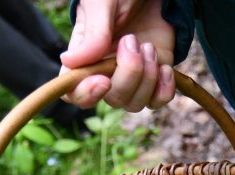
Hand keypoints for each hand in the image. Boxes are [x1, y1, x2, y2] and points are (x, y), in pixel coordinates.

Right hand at [60, 0, 175, 111]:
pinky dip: (163, 90)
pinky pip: (157, 102)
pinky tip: (164, 67)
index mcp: (84, 57)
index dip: (86, 95)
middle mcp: (106, 72)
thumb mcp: (102, 5)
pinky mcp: (154, 78)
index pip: (74, 92)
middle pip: (113, 99)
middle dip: (128, 74)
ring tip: (148, 47)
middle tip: (133, 40)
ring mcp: (132, 78)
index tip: (104, 80)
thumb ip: (92, 34)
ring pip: (135, 104)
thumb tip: (69, 62)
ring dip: (146, 79)